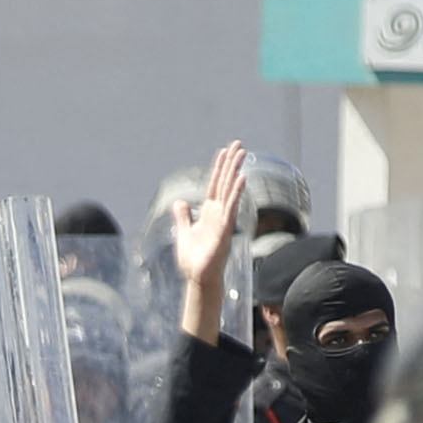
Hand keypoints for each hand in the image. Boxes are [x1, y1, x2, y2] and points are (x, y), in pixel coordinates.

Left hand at [174, 143, 251, 339]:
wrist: (198, 278)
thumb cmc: (194, 259)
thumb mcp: (183, 232)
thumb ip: (182, 216)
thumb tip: (179, 202)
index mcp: (208, 212)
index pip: (215, 184)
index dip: (219, 167)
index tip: (224, 150)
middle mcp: (218, 213)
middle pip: (225, 182)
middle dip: (231, 163)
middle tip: (239, 144)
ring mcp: (223, 220)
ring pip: (230, 190)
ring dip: (236, 171)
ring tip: (243, 154)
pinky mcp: (225, 230)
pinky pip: (231, 208)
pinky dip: (236, 193)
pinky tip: (242, 178)